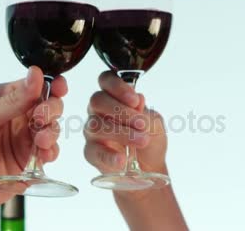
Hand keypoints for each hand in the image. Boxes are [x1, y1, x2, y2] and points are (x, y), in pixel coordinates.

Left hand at [0, 66, 65, 217]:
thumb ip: (12, 100)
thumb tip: (36, 74)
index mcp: (4, 99)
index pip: (33, 86)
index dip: (50, 85)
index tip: (60, 87)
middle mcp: (18, 116)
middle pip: (48, 105)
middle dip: (51, 110)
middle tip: (42, 119)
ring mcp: (25, 138)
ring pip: (52, 127)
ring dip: (51, 131)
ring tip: (41, 141)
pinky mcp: (30, 160)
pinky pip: (50, 151)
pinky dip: (51, 151)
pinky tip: (45, 154)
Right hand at [84, 71, 167, 189]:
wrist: (150, 166)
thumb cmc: (150, 137)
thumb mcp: (154, 123)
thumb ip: (145, 112)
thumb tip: (138, 99)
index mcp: (113, 95)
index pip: (106, 80)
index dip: (117, 86)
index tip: (135, 100)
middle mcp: (98, 110)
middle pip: (98, 100)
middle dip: (121, 111)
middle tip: (142, 124)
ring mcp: (92, 130)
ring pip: (96, 126)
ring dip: (122, 133)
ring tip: (142, 141)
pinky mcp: (90, 152)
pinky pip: (94, 151)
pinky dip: (110, 156)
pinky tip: (123, 159)